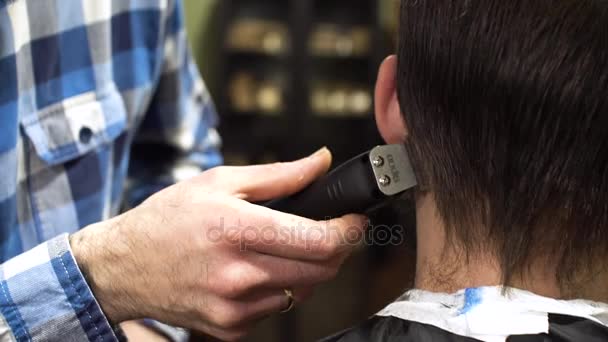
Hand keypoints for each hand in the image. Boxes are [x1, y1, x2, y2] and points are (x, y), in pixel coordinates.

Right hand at [71, 148, 366, 340]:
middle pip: (321, 270)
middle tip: (327, 231)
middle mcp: (238, 274)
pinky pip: (276, 308)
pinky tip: (257, 271)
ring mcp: (234, 307)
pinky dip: (279, 288)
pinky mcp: (230, 328)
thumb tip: (321, 162)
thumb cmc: (169, 219)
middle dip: (336, 249)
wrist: (123, 267)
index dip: (349, 230)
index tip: (355, 220)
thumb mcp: (219, 181)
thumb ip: (278, 175)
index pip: (318, 240)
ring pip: (302, 291)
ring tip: (283, 248)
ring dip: (307, 270)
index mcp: (237, 229)